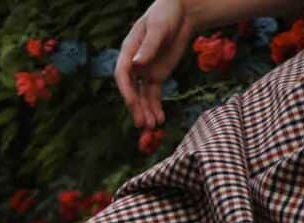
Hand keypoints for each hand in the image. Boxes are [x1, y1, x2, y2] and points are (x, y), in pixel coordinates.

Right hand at [115, 0, 195, 129]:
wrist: (181, 13)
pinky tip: (160, 121)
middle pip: (131, 90)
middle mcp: (134, 65)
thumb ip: (149, 46)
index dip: (126, 90)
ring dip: (146, 112)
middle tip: (143, 123)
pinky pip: (154, 96)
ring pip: (142, 97)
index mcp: (129, 51)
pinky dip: (156, 108)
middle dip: (137, 107)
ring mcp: (145, 73)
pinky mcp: (156, 77)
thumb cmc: (166, 14)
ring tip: (153, 127)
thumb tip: (137, 63)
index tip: (133, 103)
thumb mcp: (158, 27)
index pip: (122, 75)